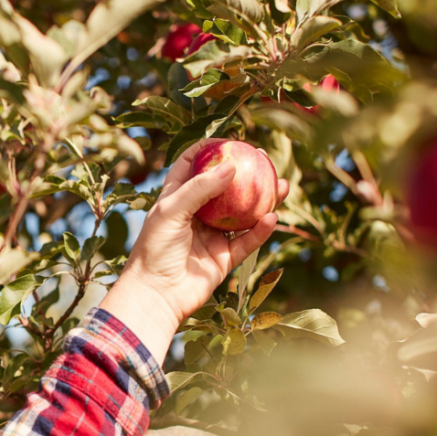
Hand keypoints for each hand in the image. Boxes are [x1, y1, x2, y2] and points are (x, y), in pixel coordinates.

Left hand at [100, 139, 289, 362]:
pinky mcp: (224, 259)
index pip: (192, 166)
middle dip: (246, 172)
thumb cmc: (154, 250)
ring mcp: (211, 237)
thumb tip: (232, 165)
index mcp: (176, 199)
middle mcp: (195, 215)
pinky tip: (273, 217)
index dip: (209, 150)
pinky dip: (261, 230)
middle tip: (266, 159)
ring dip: (263, 199)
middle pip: (225, 188)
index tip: (231, 139)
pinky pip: (248, 241)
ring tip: (282, 184)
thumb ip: (200, 188)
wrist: (155, 296)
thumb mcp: (172, 211)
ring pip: (243, 214)